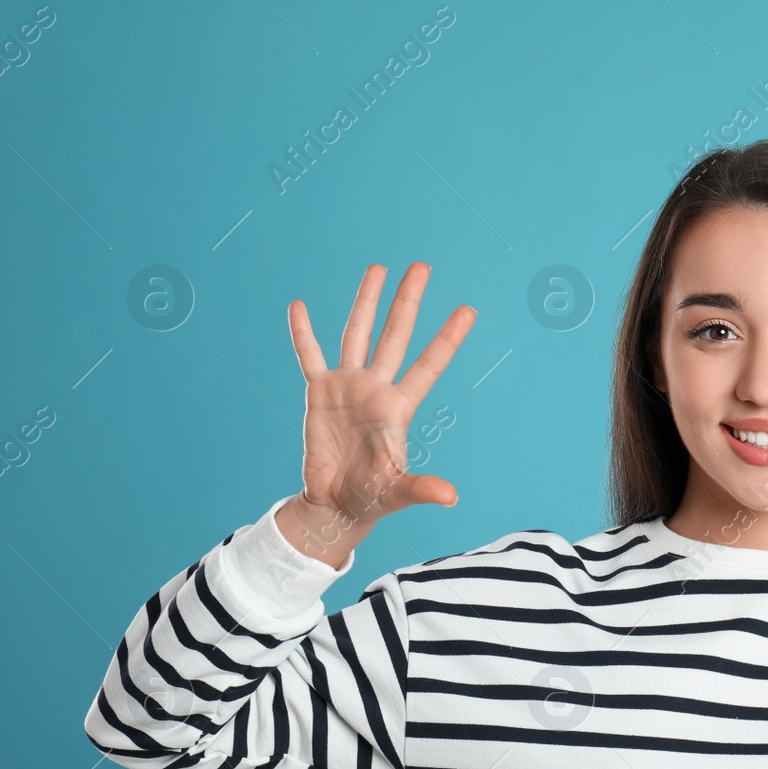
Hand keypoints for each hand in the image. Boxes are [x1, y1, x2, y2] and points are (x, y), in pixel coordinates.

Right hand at [287, 261, 474, 526]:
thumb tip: (451, 498)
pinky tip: (299, 306)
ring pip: (357, 334)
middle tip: (422, 266)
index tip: (468, 310)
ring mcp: (348, 387)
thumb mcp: (398, 492)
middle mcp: (377, 389)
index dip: (447, 338)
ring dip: (367, 301)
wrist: (336, 503)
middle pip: (395, 335)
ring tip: (379, 268)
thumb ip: (422, 488)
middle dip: (408, 301)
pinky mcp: (319, 393)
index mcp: (399, 408)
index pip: (429, 365)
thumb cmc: (373, 498)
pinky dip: (303, 333)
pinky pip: (309, 357)